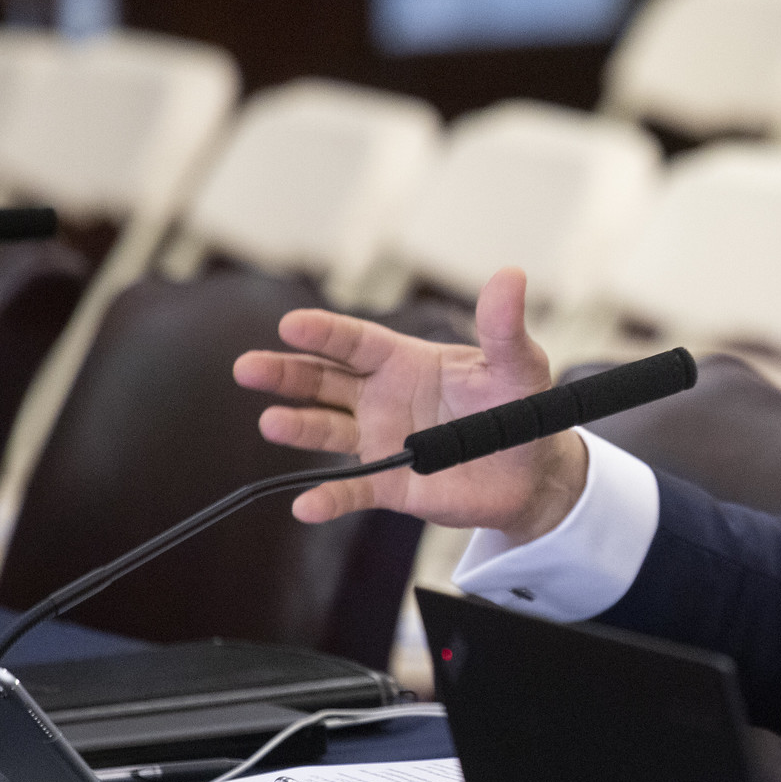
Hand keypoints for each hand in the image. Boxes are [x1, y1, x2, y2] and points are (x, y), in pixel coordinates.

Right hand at [232, 267, 587, 541]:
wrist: (533, 471)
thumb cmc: (519, 408)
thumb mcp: (518, 365)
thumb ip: (504, 327)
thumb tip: (512, 275)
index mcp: (407, 361)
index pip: (357, 342)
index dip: (325, 333)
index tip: (290, 324)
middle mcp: (383, 398)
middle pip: (324, 379)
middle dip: (286, 372)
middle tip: (247, 367)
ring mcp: (381, 441)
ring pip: (327, 429)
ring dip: (297, 426)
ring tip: (272, 422)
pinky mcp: (391, 485)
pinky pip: (353, 491)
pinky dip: (329, 498)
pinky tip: (306, 505)